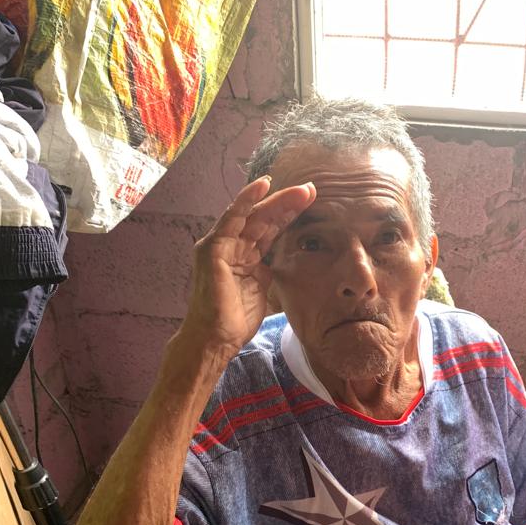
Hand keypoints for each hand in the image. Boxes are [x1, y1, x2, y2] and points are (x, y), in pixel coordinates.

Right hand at [183, 175, 315, 355]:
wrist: (216, 339)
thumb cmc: (235, 320)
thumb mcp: (262, 289)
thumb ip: (268, 271)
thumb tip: (282, 262)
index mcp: (244, 255)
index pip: (269, 229)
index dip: (289, 215)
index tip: (311, 204)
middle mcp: (231, 245)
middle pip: (263, 218)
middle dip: (287, 203)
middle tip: (311, 190)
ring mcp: (220, 244)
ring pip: (252, 215)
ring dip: (277, 200)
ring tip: (300, 190)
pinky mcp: (213, 247)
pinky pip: (231, 218)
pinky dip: (246, 200)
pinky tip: (263, 185)